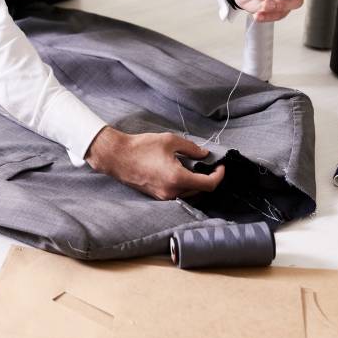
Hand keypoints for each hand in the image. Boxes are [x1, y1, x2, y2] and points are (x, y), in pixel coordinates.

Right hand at [85, 126, 224, 199]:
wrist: (117, 157)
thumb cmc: (141, 147)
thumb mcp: (169, 141)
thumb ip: (191, 148)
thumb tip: (204, 155)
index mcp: (177, 178)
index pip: (208, 185)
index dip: (219, 176)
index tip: (220, 166)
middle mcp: (172, 192)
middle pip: (200, 191)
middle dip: (207, 178)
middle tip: (207, 164)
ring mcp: (164, 196)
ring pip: (189, 194)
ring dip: (195, 183)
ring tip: (192, 166)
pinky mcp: (157, 196)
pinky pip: (177, 194)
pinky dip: (183, 185)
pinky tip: (178, 171)